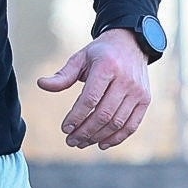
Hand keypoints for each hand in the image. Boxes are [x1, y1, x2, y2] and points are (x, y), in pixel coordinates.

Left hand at [38, 28, 152, 149]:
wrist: (131, 43)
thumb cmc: (101, 53)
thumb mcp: (80, 58)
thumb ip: (63, 75)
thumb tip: (41, 84)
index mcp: (107, 67)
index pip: (90, 99)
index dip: (76, 117)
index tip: (65, 128)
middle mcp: (126, 80)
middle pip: (103, 114)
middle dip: (85, 131)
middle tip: (71, 140)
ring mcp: (138, 91)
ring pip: (117, 123)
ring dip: (98, 137)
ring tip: (82, 142)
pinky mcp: (145, 99)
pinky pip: (132, 125)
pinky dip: (117, 138)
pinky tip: (101, 144)